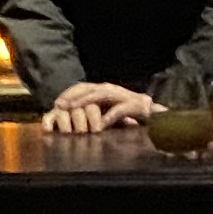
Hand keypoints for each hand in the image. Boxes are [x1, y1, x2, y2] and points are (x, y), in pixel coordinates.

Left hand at [45, 81, 159, 136]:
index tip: (56, 103)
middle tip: (60, 105)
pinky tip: (99, 126)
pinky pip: (118, 110)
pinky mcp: (134, 105)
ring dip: (85, 102)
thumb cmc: (129, 115)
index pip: (83, 87)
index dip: (69, 93)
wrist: (155, 115)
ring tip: (73, 109)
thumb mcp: (107, 111)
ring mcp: (123, 96)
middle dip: (72, 96)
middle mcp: (112, 89)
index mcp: (105, 90)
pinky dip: (108, 117)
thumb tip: (74, 117)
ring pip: (100, 95)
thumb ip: (94, 111)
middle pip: (88, 88)